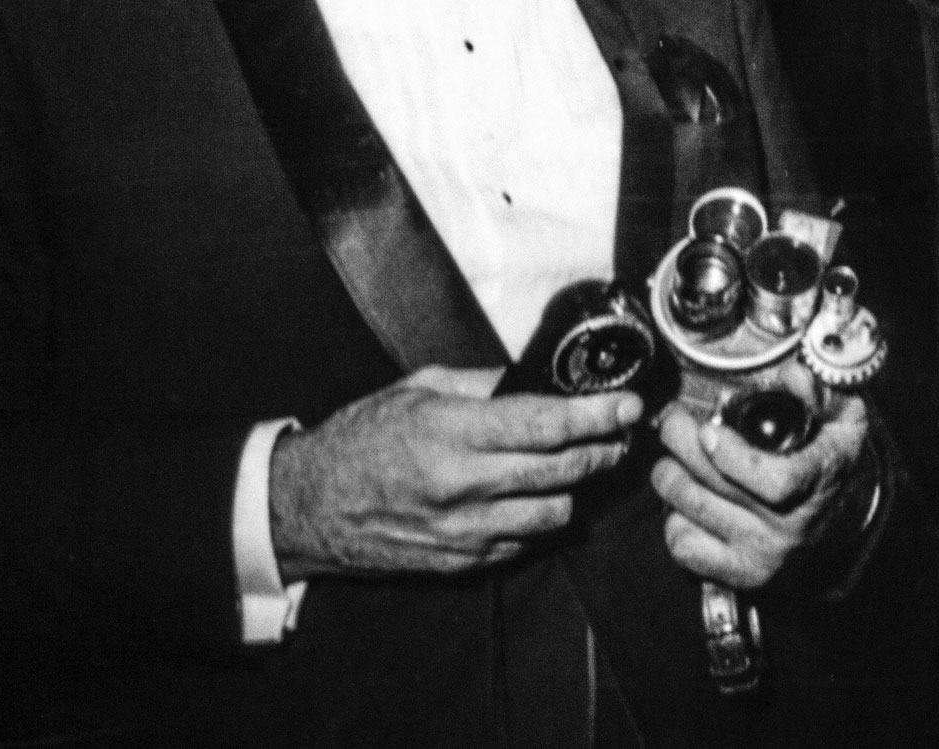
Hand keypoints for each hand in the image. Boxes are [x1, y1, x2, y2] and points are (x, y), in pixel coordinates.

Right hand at [270, 365, 640, 578]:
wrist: (308, 506)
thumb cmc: (361, 439)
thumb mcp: (418, 388)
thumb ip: (483, 383)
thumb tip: (536, 377)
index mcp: (452, 433)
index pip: (545, 424)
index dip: (597, 415)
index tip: (629, 405)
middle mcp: (462, 486)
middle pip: (562, 470)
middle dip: (603, 450)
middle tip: (620, 434)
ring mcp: (464, 530)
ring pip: (554, 513)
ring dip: (575, 489)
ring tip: (580, 465)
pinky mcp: (461, 561)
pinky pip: (524, 541)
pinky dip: (539, 519)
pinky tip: (535, 497)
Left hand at [651, 368, 873, 590]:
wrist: (832, 530)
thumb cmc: (826, 462)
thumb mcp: (842, 421)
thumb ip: (820, 393)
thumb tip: (791, 374)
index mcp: (819, 482)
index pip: (776, 482)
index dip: (734, 457)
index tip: (709, 430)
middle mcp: (791, 526)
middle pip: (718, 487)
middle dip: (681, 444)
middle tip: (672, 420)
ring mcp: (763, 553)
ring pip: (691, 509)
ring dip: (670, 474)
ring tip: (673, 456)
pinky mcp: (737, 574)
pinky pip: (683, 544)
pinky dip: (673, 517)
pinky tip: (685, 498)